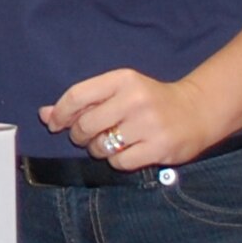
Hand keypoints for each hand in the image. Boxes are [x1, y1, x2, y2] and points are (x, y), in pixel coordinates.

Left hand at [39, 70, 216, 169]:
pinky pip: (120, 162)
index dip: (60, 113)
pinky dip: (117, 161)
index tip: (55, 124)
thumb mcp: (118, 91)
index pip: (77, 96)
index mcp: (122, 80)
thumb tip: (45, 115)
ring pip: (101, 147)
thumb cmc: (149, 101)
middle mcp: (135, 100)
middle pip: (85, 125)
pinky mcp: (160, 148)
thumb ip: (83, 101)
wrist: (197, 111)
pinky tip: (129, 151)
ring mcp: (149, 125)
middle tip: (89, 136)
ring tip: (113, 142)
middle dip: (80, 135)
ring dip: (99, 149)